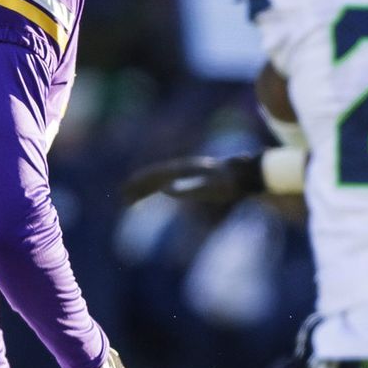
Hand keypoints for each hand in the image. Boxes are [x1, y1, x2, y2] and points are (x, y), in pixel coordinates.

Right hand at [121, 154, 261, 205]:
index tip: (127, 190)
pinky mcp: (192, 178)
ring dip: (146, 189)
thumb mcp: (209, 188)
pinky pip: (169, 183)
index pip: (155, 175)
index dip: (140, 183)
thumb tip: (166, 189)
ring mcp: (186, 172)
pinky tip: (156, 193)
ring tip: (132, 199)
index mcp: (182, 169)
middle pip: (154, 177)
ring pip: (160, 180)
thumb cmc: (228, 183)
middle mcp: (182, 168)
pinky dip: (159, 189)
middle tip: (123, 197)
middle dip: (138, 187)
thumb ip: (188, 189)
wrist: (244, 174)